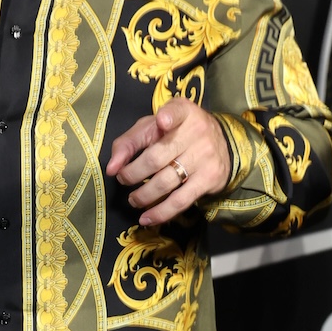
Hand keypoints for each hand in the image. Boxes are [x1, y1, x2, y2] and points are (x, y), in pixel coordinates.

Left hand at [105, 99, 231, 226]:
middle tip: (124, 180)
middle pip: (156, 158)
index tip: (161, 121)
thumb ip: (128, 143)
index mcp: (183, 112)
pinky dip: (160, 213)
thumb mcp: (152, 128)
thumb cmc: (177, 133)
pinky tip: (146, 219)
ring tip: (133, 199)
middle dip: (133, 174)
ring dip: (143, 196)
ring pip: (165, 182)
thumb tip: (112, 168)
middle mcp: (197, 132)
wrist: (220, 145)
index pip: (176, 111)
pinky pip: (181, 201)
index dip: (168, 117)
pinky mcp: (210, 179)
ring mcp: (205, 157)